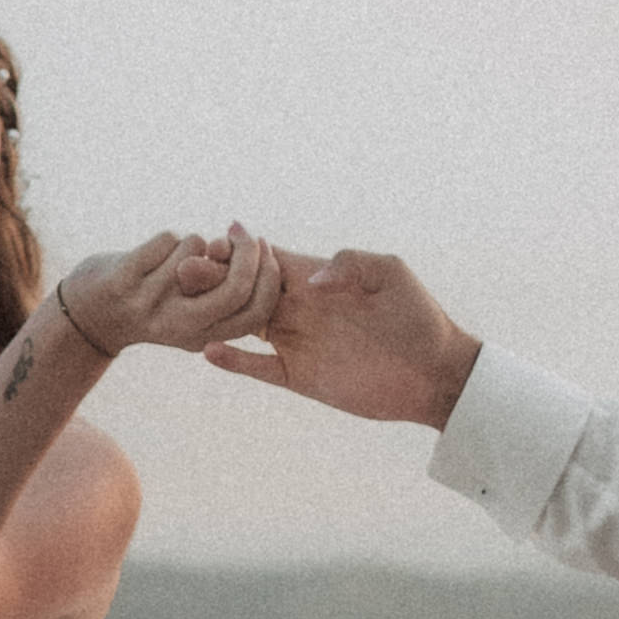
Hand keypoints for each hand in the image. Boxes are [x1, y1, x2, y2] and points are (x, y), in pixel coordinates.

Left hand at [63, 228, 286, 360]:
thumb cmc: (149, 305)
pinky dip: (165, 238)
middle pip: (236, 287)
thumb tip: (259, 252)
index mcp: (201, 337)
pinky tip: (150, 254)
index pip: (256, 313)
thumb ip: (220, 293)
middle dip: (246, 250)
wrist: (85, 316)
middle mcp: (178, 326)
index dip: (269, 277)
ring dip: (192, 241)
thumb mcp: (187, 313)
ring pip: (197, 248)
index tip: (266, 249)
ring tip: (173, 255)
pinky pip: (166, 239)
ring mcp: (149, 304)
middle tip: (241, 230)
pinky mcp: (122, 282)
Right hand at [204, 246, 481, 427]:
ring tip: (184, 305)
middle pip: (243, 289)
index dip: (239, 249)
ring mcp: (297, 342)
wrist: (435, 373)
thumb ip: (352, 263)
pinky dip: (234, 361)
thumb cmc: (419, 318)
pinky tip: (208, 351)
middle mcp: (300, 307)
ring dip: (214, 315)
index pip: (267, 259)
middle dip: (213, 278)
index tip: (213, 241)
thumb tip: (312, 280)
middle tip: (184, 271)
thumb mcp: (392, 274)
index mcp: (317, 277)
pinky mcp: (299, 376)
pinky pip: (258, 368)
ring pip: (243, 325)